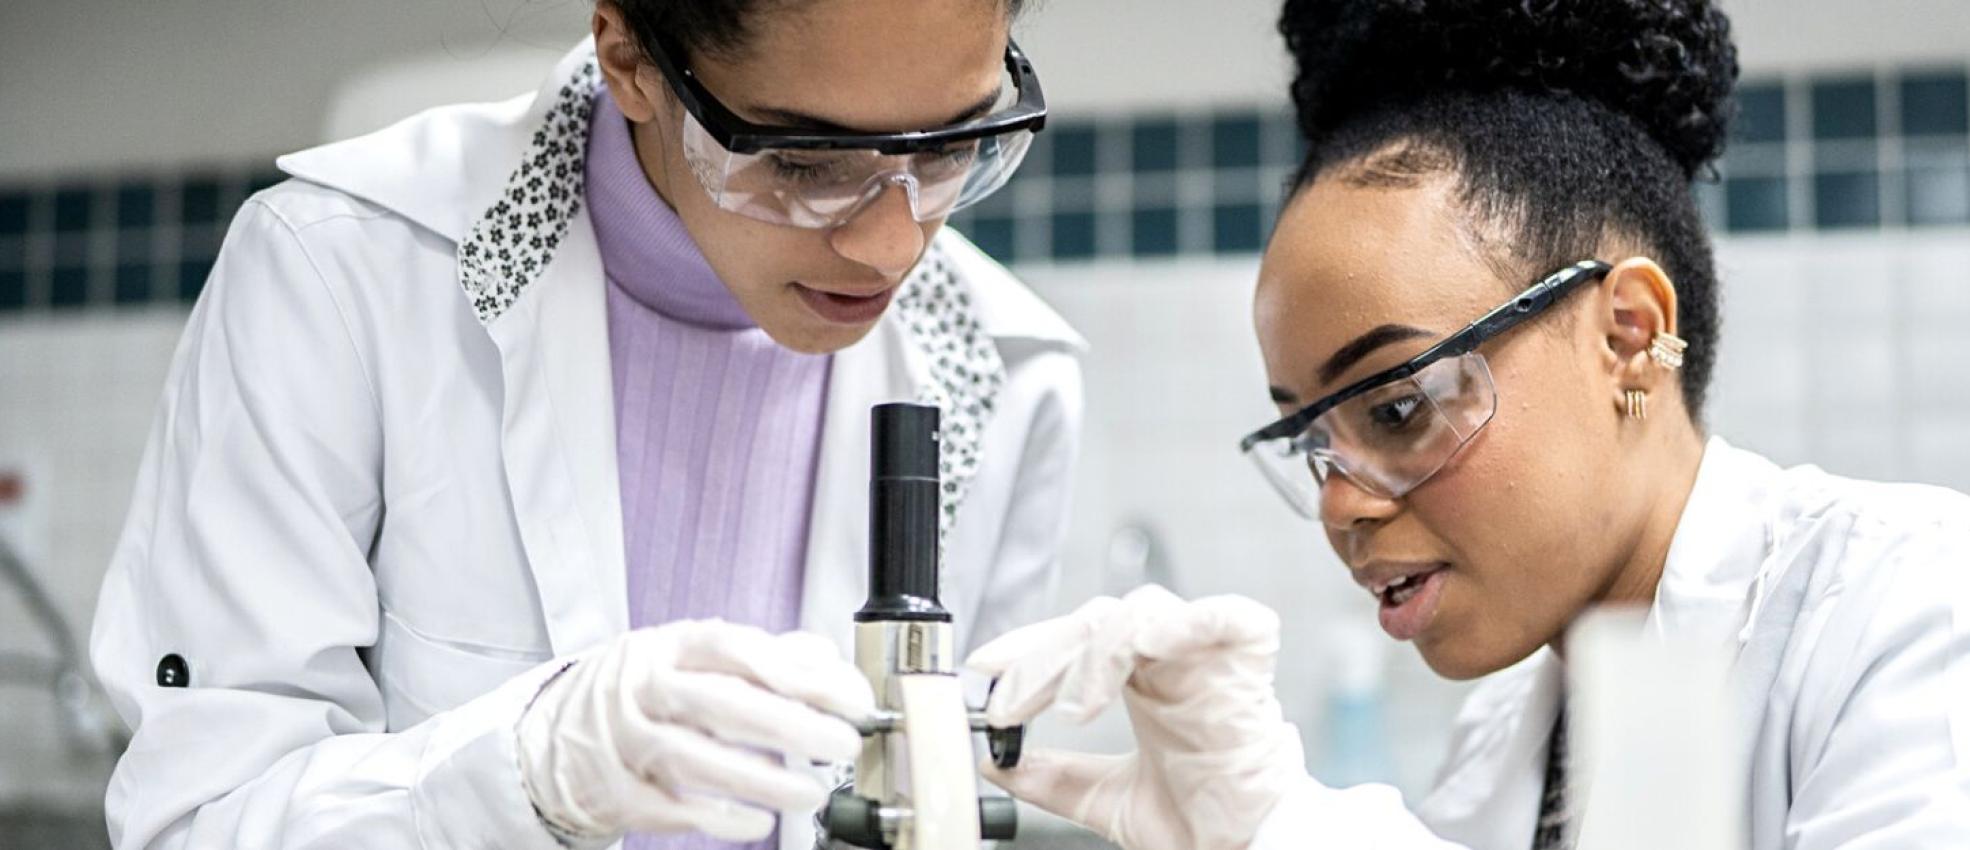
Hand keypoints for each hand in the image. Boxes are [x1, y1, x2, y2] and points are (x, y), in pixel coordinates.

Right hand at [517, 620, 874, 841]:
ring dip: (760, 780)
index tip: (849, 697)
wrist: (553, 734)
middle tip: (842, 745)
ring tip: (811, 793)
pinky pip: (668, 807)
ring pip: (693, 759)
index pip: (737, 650)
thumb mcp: (693, 658)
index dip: (798, 672)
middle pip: (719, 703)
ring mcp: (623, 740)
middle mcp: (644, 688)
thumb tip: (829, 662)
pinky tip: (757, 821)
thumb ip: (765, 657)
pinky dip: (716, 816)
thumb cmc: (642, 692)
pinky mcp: (614, 790)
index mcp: (671, 646)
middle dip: (789, 726)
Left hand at [966, 585, 1307, 849]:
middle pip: (1098, 618)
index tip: (983, 669)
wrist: (1251, 848)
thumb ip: (1054, 779)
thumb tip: (995, 763)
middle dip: (1044, 657)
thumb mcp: (1109, 800)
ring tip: (1076, 708)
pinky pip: (1219, 615)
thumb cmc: (1205, 822)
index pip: (1076, 637)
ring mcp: (1209, 654)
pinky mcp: (1248, 658)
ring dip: (1094, 652)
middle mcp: (1172, 659)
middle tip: (1012, 702)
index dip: (1027, 646)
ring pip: (1139, 612)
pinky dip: (1179, 623)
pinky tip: (1146, 647)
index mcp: (1143, 681)